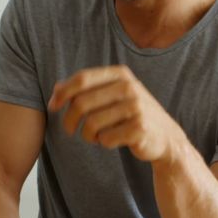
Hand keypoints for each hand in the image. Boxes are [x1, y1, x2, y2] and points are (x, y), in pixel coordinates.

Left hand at [47, 65, 187, 162]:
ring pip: (91, 124)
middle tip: (70, 130)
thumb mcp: (112, 94)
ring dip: (88, 135)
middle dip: (70, 120)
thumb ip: (86, 89)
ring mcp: (136, 108)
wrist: (165, 137)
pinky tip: (112, 140)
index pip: (82, 79)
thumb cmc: (132, 114)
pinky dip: (103, 143)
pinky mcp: (139, 129)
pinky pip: (105, 139)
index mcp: (120, 74)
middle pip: (82, 103)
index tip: (53, 106)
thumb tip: (56, 89)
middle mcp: (129, 88)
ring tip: (95, 136)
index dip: (63, 92)